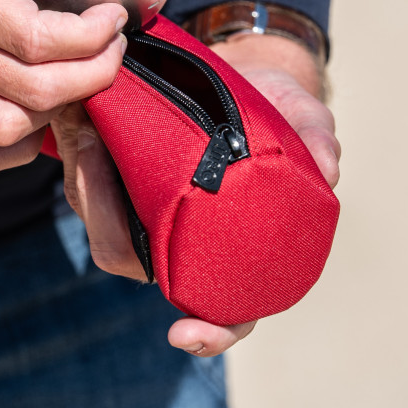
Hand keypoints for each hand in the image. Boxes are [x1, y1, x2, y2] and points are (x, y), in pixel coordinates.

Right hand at [0, 0, 127, 175]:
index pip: (36, 34)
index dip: (92, 34)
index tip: (113, 17)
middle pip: (36, 88)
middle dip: (95, 74)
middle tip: (112, 48)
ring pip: (8, 128)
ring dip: (58, 111)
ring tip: (76, 79)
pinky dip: (13, 149)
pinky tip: (30, 119)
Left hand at [51, 33, 339, 356]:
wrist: (246, 73)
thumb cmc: (278, 110)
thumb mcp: (302, 118)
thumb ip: (316, 142)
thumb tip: (326, 169)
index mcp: (235, 244)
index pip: (226, 309)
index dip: (210, 331)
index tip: (184, 334)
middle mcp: (186, 237)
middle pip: (137, 261)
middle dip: (110, 225)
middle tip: (100, 166)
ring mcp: (150, 210)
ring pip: (104, 226)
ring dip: (88, 187)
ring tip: (91, 138)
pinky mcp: (121, 178)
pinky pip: (88, 187)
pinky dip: (80, 162)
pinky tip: (85, 125)